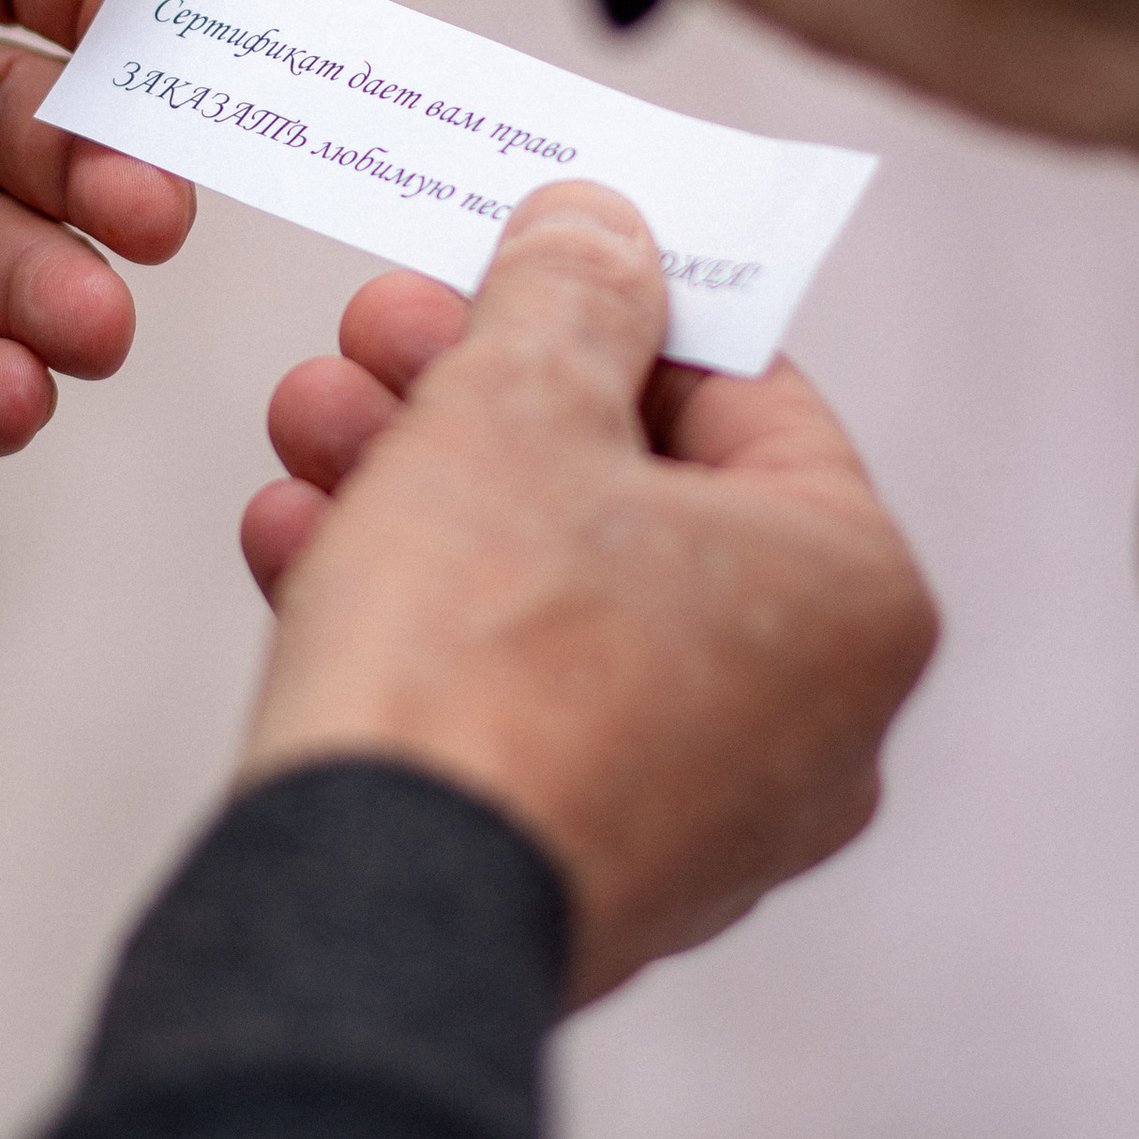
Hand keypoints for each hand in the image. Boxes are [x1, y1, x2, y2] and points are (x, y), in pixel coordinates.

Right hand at [239, 185, 936, 1001]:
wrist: (370, 916)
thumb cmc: (478, 640)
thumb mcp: (516, 403)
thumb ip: (568, 291)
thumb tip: (602, 221)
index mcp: (850, 590)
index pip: (736, 388)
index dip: (602, 300)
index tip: (494, 255)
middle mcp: (807, 713)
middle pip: (625, 485)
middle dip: (470, 390)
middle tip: (369, 328)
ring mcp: (697, 806)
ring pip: (548, 586)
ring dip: (413, 482)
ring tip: (303, 419)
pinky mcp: (581, 863)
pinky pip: (506, 695)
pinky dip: (410, 609)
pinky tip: (288, 539)